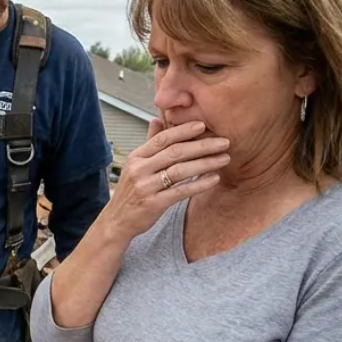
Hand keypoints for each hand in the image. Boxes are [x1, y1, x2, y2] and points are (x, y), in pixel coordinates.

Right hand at [101, 118, 229, 240]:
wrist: (117, 221)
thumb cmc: (130, 193)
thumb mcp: (135, 165)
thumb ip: (149, 143)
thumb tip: (157, 119)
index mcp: (136, 157)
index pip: (162, 138)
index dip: (183, 130)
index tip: (203, 125)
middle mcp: (139, 169)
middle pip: (174, 152)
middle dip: (202, 145)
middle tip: (224, 142)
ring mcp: (145, 187)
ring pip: (180, 171)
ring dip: (205, 163)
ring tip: (224, 158)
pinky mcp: (153, 204)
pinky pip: (180, 191)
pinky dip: (199, 184)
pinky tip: (213, 179)